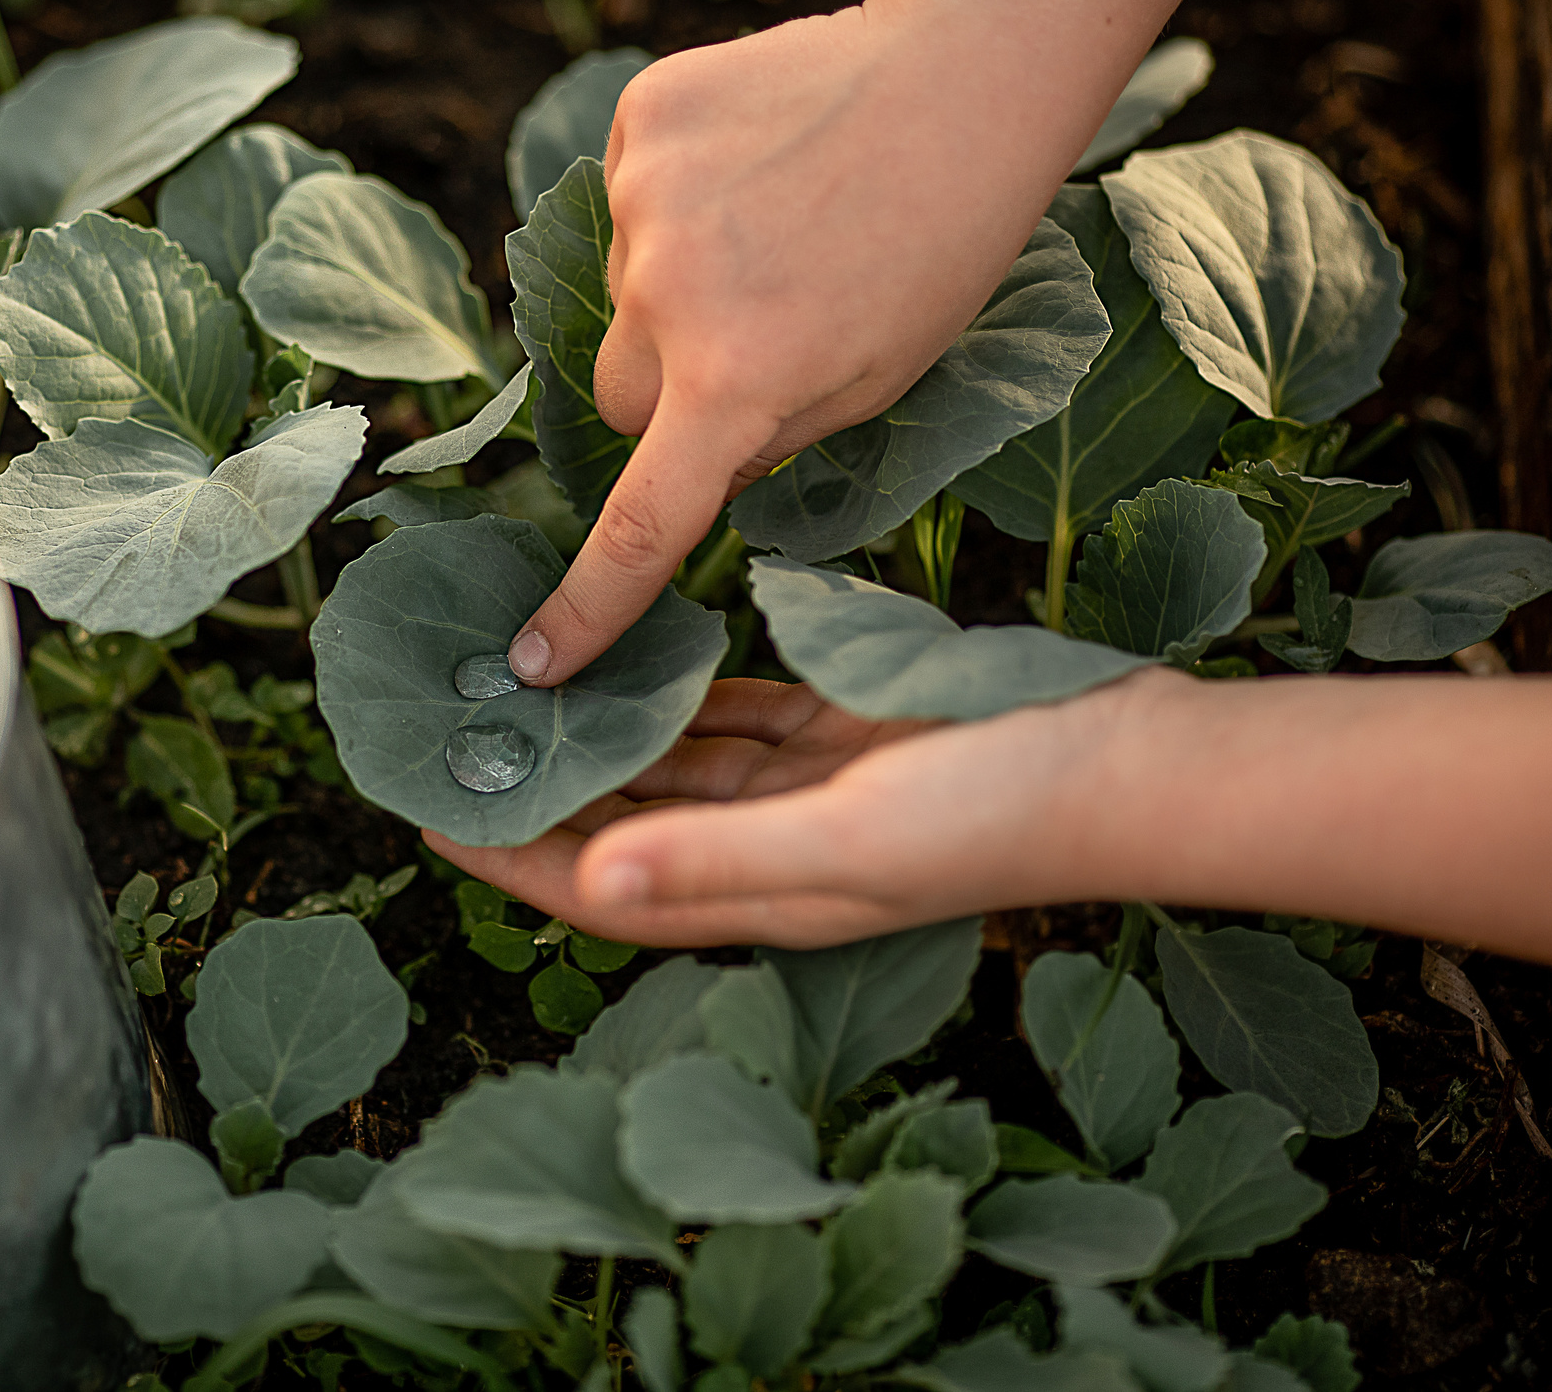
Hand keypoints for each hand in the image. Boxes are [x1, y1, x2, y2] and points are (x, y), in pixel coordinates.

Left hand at [423, 675, 1133, 948]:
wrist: (1128, 763)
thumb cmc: (1000, 812)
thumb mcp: (849, 838)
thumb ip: (717, 858)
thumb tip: (586, 884)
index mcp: (759, 893)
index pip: (599, 890)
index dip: (509, 861)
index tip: (423, 814)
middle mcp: (769, 852)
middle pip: (622, 828)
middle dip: (540, 791)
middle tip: (455, 733)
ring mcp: (808, 795)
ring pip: (675, 769)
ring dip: (604, 737)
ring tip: (520, 689)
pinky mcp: (844, 739)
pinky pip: (737, 718)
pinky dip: (686, 695)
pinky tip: (637, 657)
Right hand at [506, 0, 1134, 688]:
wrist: (966, 76)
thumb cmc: (944, 249)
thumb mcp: (876, 384)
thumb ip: (766, 437)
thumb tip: (688, 459)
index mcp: (741, 384)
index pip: (640, 524)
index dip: (586, 604)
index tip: (532, 660)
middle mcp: (670, 298)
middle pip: (617, 393)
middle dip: (669, 386)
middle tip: (763, 331)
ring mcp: (644, 200)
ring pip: (622, 287)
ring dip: (679, 278)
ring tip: (785, 222)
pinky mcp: (640, 119)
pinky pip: (625, 193)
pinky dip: (675, 192)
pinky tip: (758, 163)